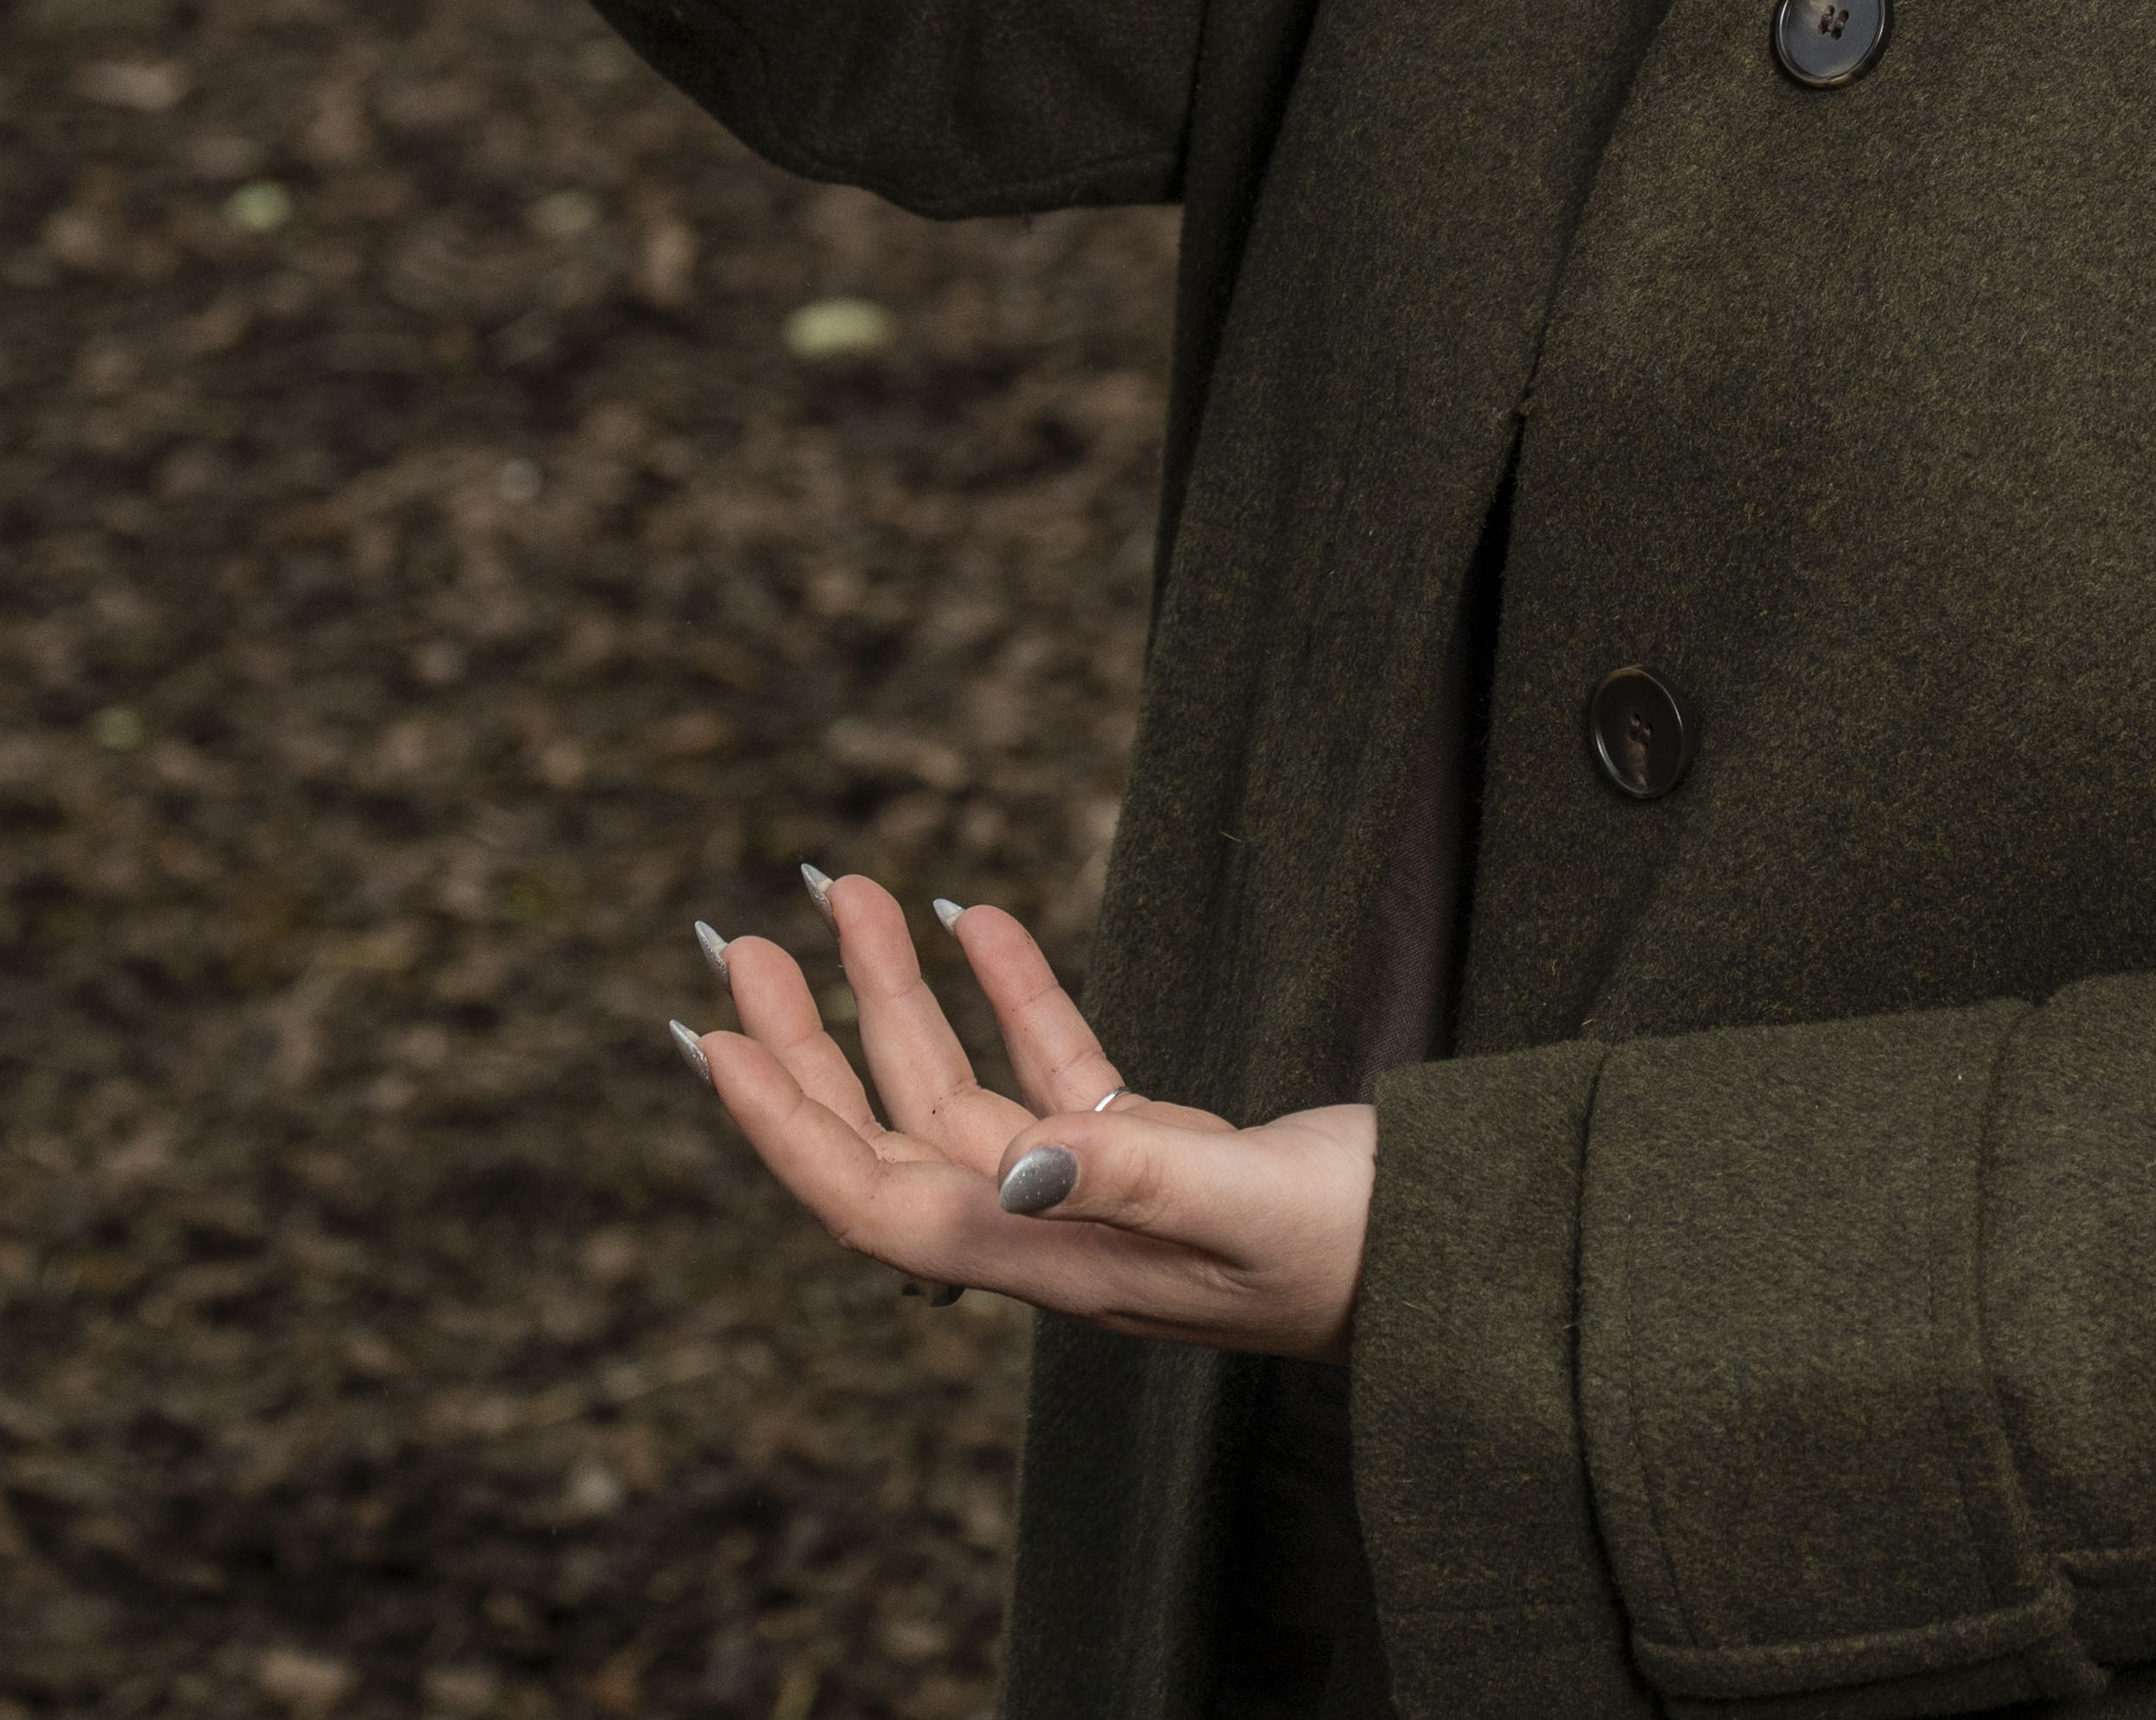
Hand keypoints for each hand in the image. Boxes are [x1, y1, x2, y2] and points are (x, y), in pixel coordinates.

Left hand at [681, 874, 1373, 1362]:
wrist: (1443, 1262)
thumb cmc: (1355, 1252)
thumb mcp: (1251, 1210)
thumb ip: (1139, 1182)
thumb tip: (1017, 1166)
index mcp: (1050, 1259)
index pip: (876, 1198)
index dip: (786, 1126)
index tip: (712, 1039)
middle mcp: (1049, 1230)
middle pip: (890, 1136)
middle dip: (811, 1042)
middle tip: (745, 943)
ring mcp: (1093, 1193)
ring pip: (959, 1089)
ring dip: (901, 995)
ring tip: (858, 892)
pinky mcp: (1147, 1154)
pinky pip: (1048, 1065)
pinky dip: (1012, 990)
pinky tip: (980, 919)